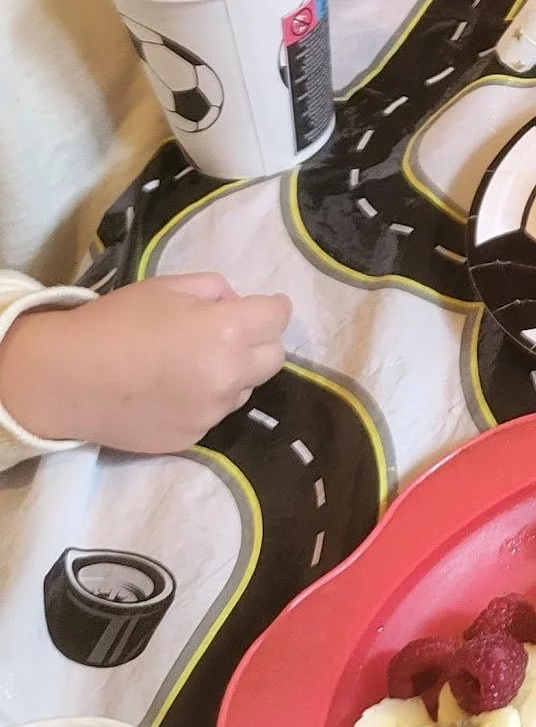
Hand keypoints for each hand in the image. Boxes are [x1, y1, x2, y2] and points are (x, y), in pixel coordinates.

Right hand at [0, 274, 290, 454]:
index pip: (280, 316)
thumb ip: (217, 290)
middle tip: (227, 336)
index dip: (269, 307)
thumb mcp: (170, 287)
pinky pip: (214, 414)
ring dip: (232, 375)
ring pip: (245, 389)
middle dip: (259, 342)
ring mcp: (210, 413)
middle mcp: (228, 376)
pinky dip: (204, 402)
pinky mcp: (191, 439)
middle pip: (274, 357)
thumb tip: (238, 304)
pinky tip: (171, 392)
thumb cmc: (116, 323)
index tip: (256, 308)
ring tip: (190, 366)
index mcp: (228, 331)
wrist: (64, 379)